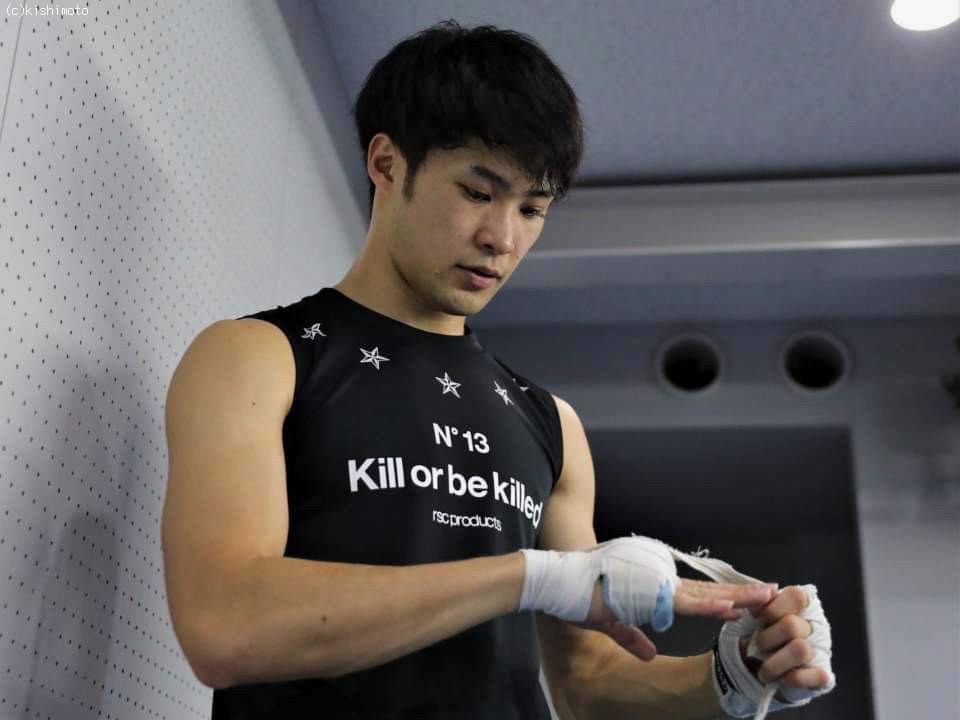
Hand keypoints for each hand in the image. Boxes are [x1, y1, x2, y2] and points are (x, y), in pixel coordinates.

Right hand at [575, 577, 777, 660]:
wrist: (561, 581)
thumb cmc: (583, 596)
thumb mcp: (612, 621)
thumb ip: (632, 636)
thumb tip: (647, 654)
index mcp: (656, 590)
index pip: (698, 594)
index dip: (725, 596)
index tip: (752, 598)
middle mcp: (661, 583)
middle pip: (709, 590)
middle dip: (742, 593)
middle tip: (774, 592)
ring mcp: (656, 585)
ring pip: (703, 594)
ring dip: (734, 597)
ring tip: (763, 598)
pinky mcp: (647, 592)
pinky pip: (683, 601)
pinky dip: (707, 605)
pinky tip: (729, 607)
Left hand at [738, 586, 833, 698]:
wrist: (752, 671)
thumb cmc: (753, 638)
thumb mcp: (750, 617)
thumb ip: (757, 601)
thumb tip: (767, 589)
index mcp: (799, 606)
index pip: (797, 596)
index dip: (772, 609)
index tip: (755, 619)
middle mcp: (814, 625)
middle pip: (791, 625)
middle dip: (766, 639)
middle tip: (757, 647)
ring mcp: (821, 650)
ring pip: (801, 649)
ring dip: (774, 663)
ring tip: (764, 669)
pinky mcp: (824, 676)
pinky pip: (815, 676)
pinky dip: (792, 678)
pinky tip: (781, 678)